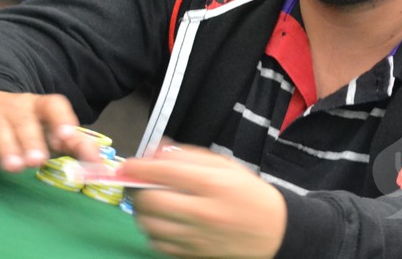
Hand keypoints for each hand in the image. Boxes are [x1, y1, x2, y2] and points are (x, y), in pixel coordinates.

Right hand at [0, 91, 101, 181]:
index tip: (67, 136)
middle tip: (38, 160)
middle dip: (32, 140)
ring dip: (7, 149)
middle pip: (24, 121)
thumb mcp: (48, 128)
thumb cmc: (23, 124)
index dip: (61, 119)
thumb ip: (74, 144)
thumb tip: (100, 166)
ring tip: (15, 167)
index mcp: (39, 106)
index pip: (53, 105)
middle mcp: (15, 108)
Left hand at [120, 142, 286, 257]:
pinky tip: (163, 222)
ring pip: (148, 225)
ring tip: (152, 202)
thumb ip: (189, 157)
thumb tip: (157, 152)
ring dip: (142, 211)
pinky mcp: (191, 254)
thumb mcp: (225, 166)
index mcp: (211, 184)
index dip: (138, 166)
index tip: (129, 164)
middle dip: (137, 189)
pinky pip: (157, 243)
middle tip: (141, 184)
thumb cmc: (248, 194)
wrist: (273, 230)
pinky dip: (153, 231)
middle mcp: (201, 212)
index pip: (163, 172)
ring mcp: (195, 237)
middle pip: (149, 201)